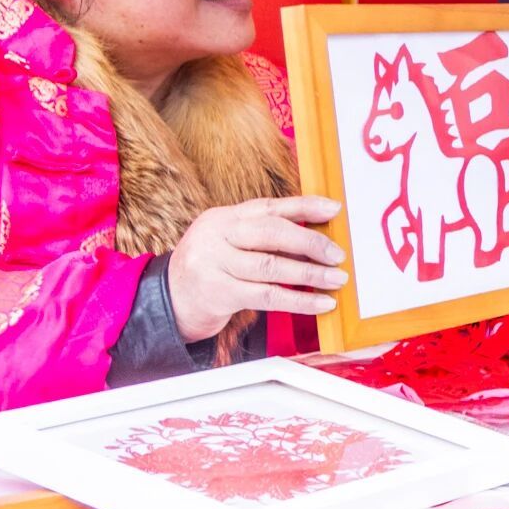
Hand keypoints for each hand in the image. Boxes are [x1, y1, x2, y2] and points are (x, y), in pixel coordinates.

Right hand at [167, 196, 344, 338]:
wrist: (170, 300)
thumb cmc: (213, 268)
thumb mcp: (230, 241)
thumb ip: (264, 233)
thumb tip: (317, 232)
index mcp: (224, 217)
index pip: (269, 207)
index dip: (304, 206)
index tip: (334, 208)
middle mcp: (216, 235)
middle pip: (271, 232)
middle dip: (310, 242)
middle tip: (338, 254)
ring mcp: (214, 264)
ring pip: (271, 266)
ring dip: (310, 274)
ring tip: (336, 279)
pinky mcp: (218, 293)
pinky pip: (268, 296)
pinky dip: (300, 300)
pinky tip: (321, 303)